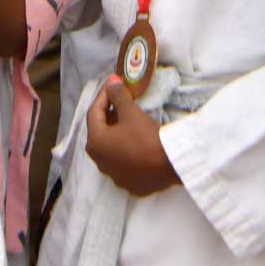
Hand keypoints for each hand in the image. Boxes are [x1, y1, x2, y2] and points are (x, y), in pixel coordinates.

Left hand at [84, 77, 178, 196]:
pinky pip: (122, 161)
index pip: (94, 113)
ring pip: (111, 148)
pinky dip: (126, 149)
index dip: (103, 96)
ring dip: (117, 133)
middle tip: (119, 100)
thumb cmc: (146, 137)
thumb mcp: (131, 113)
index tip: (112, 84)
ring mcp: (113, 174)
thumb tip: (111, 82)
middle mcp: (99, 161)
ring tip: (128, 119)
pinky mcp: (128, 183)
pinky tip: (136, 141)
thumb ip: (118, 96)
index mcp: (95, 143)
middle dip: (109, 114)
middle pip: (100, 131)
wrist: (170, 164)